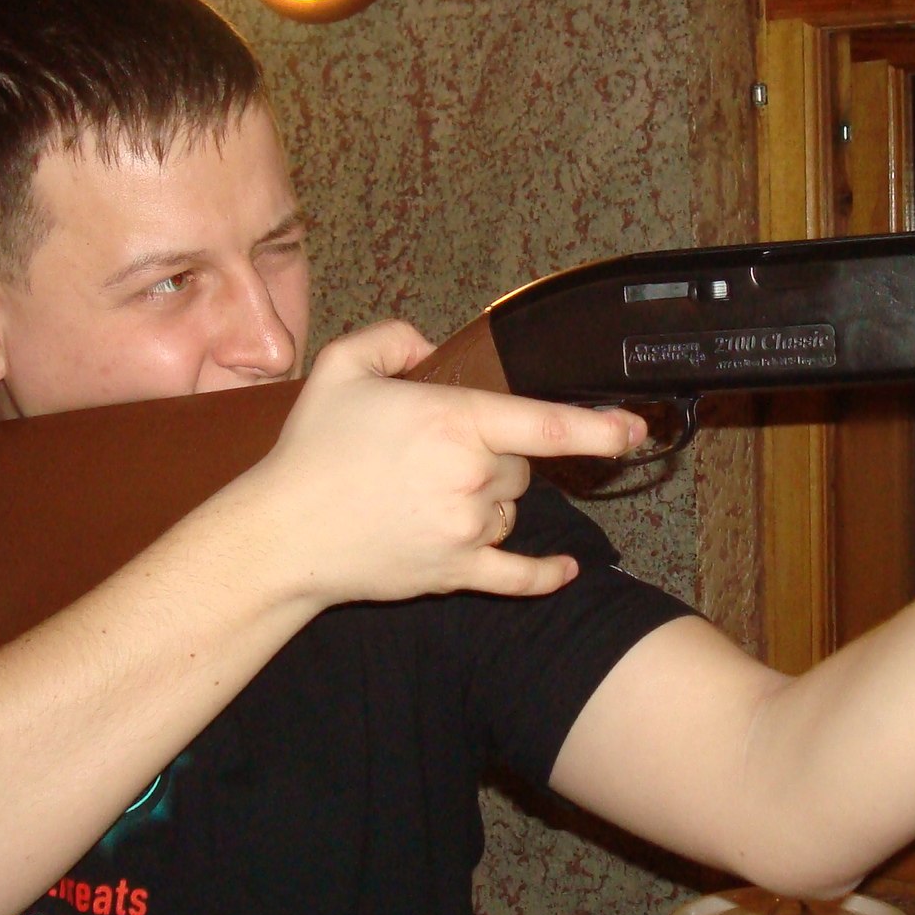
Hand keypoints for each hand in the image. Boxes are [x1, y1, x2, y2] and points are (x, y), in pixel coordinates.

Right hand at [241, 320, 647, 603]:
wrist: (281, 536)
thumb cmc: (310, 451)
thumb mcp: (341, 367)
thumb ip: (392, 338)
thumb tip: (429, 346)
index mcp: (453, 422)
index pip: (544, 425)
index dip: (597, 426)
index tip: (633, 428)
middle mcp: (470, 478)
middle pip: (521, 466)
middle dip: (494, 456)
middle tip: (435, 455)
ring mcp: (467, 530)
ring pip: (511, 509)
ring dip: (490, 500)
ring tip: (429, 495)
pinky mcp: (456, 573)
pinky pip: (516, 576)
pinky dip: (544, 575)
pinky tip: (565, 571)